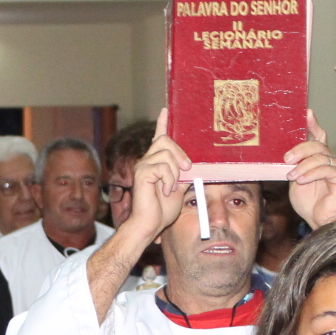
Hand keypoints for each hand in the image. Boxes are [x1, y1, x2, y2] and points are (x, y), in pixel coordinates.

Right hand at [126, 107, 190, 243]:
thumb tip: (193, 165)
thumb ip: (184, 174)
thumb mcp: (178, 188)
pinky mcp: (142, 173)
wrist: (150, 224)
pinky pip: (163, 167)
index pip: (158, 137)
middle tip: (187, 169)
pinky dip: (169, 180)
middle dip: (179, 152)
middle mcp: (146, 160)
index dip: (162, 123)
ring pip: (166, 154)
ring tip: (170, 188)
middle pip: (165, 140)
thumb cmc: (162, 210)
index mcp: (155, 162)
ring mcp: (143, 165)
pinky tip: (163, 191)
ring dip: (174, 172)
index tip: (166, 110)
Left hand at [284, 111, 335, 226]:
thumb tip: (284, 152)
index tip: (306, 113)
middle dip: (300, 149)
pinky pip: (326, 169)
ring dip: (303, 166)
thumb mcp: (295, 179)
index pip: (318, 136)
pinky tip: (302, 180)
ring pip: (320, 156)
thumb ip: (293, 165)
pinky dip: (311, 173)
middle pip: (317, 145)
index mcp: (319, 157)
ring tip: (292, 176)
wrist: (318, 221)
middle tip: (287, 159)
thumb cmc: (308, 202)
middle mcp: (330, 159)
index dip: (313, 124)